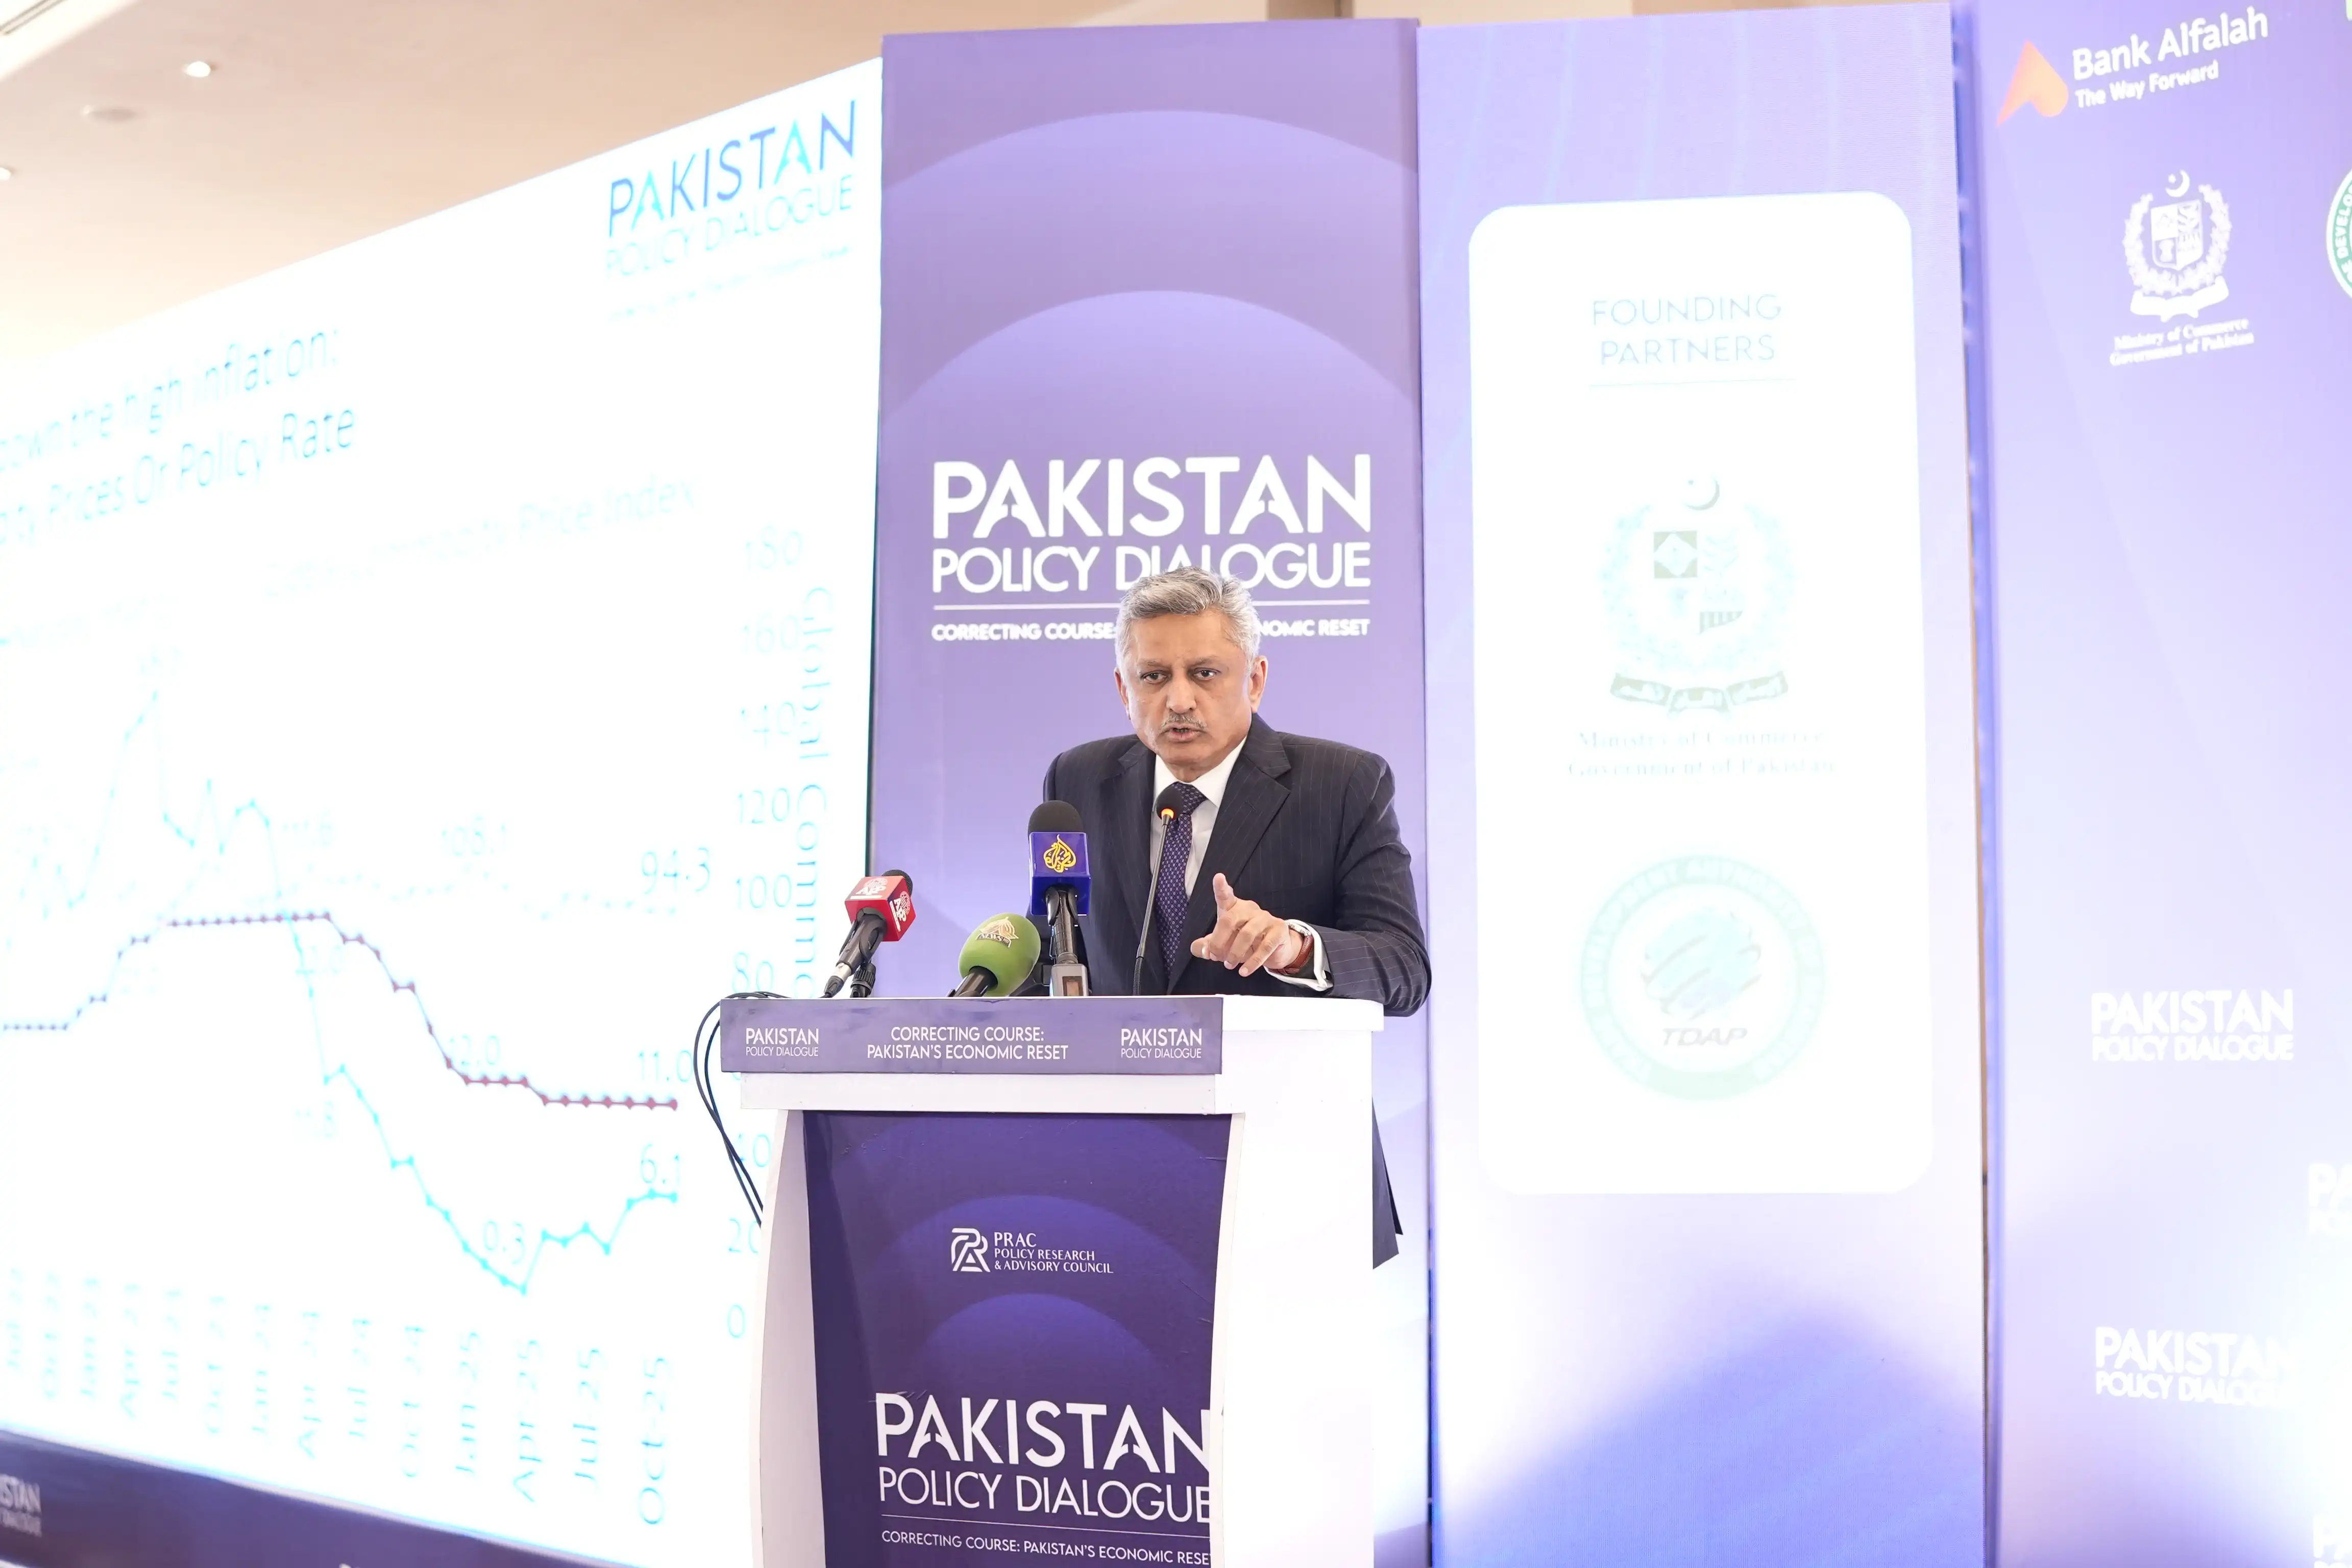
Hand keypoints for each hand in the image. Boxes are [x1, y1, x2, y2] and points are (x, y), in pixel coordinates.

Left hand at [1192, 873, 1307, 977]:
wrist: (1275, 949)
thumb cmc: (1245, 942)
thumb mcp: (1223, 943)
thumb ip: (1207, 946)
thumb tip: (1200, 949)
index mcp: (1234, 908)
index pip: (1226, 896)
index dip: (1221, 887)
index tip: (1218, 878)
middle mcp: (1249, 909)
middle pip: (1230, 920)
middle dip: (1218, 941)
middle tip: (1214, 956)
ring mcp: (1265, 918)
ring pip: (1247, 934)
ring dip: (1235, 953)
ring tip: (1229, 965)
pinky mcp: (1279, 931)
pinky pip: (1265, 947)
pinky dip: (1253, 962)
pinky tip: (1244, 971)